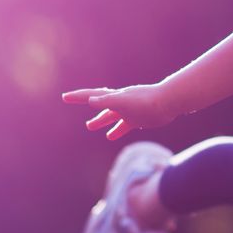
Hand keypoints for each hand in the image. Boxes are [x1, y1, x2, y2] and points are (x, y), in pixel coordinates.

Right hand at [62, 84, 178, 140]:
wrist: (167, 103)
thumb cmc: (145, 101)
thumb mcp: (123, 101)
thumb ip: (107, 101)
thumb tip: (90, 100)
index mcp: (113, 97)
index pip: (91, 96)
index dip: (77, 97)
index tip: (65, 97)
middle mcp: (119, 102)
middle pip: (99, 104)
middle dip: (86, 105)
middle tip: (71, 105)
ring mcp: (128, 111)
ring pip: (110, 116)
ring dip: (100, 120)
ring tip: (90, 126)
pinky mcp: (137, 119)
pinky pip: (123, 125)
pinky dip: (116, 130)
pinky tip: (111, 136)